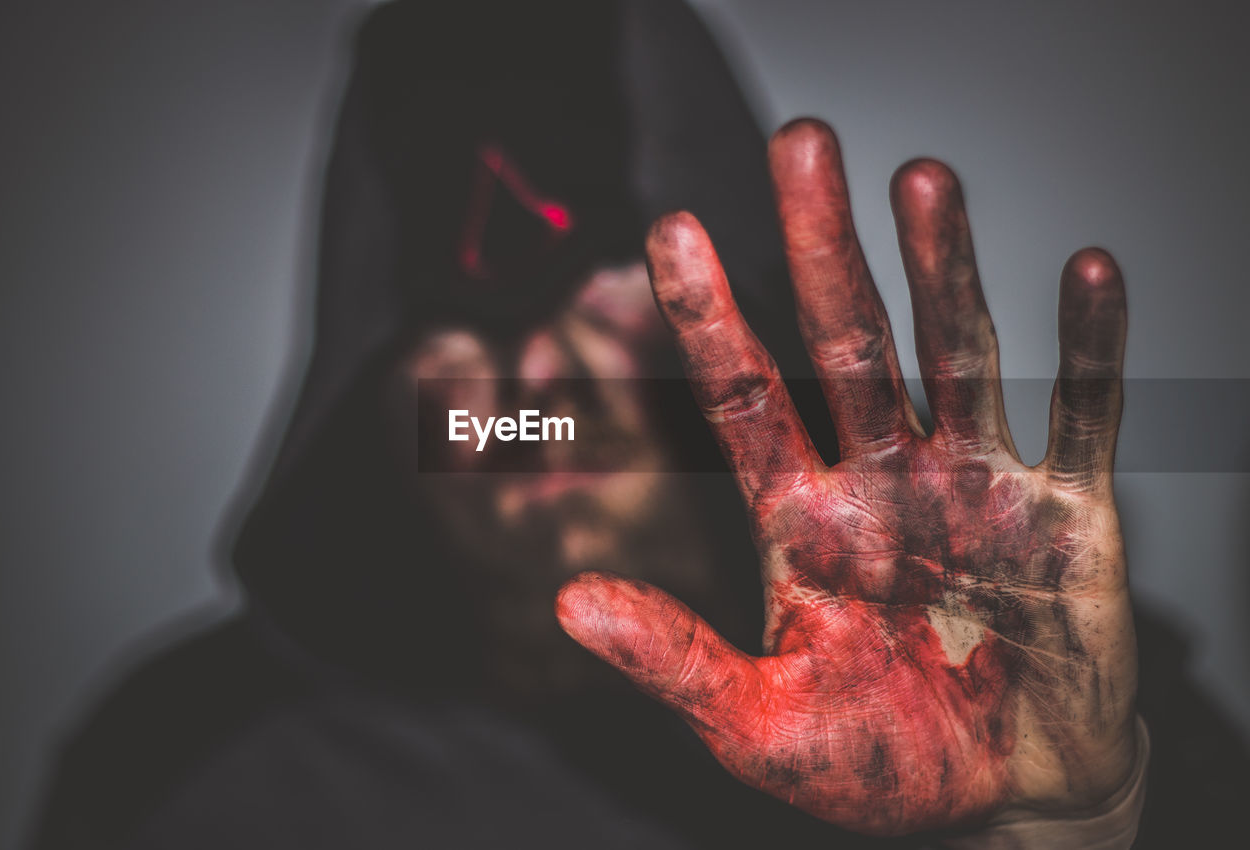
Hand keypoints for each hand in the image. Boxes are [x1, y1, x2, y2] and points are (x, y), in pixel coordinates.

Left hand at [556, 119, 1138, 835]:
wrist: (1003, 804)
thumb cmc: (880, 766)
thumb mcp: (758, 725)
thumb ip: (674, 660)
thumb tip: (566, 603)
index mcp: (802, 521)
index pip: (745, 398)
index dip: (708, 316)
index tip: (669, 230)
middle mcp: (882, 481)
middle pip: (846, 343)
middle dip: (821, 248)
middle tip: (801, 144)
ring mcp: (974, 487)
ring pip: (953, 354)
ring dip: (941, 268)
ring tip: (922, 180)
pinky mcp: (1066, 514)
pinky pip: (1082, 418)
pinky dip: (1089, 352)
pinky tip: (1085, 273)